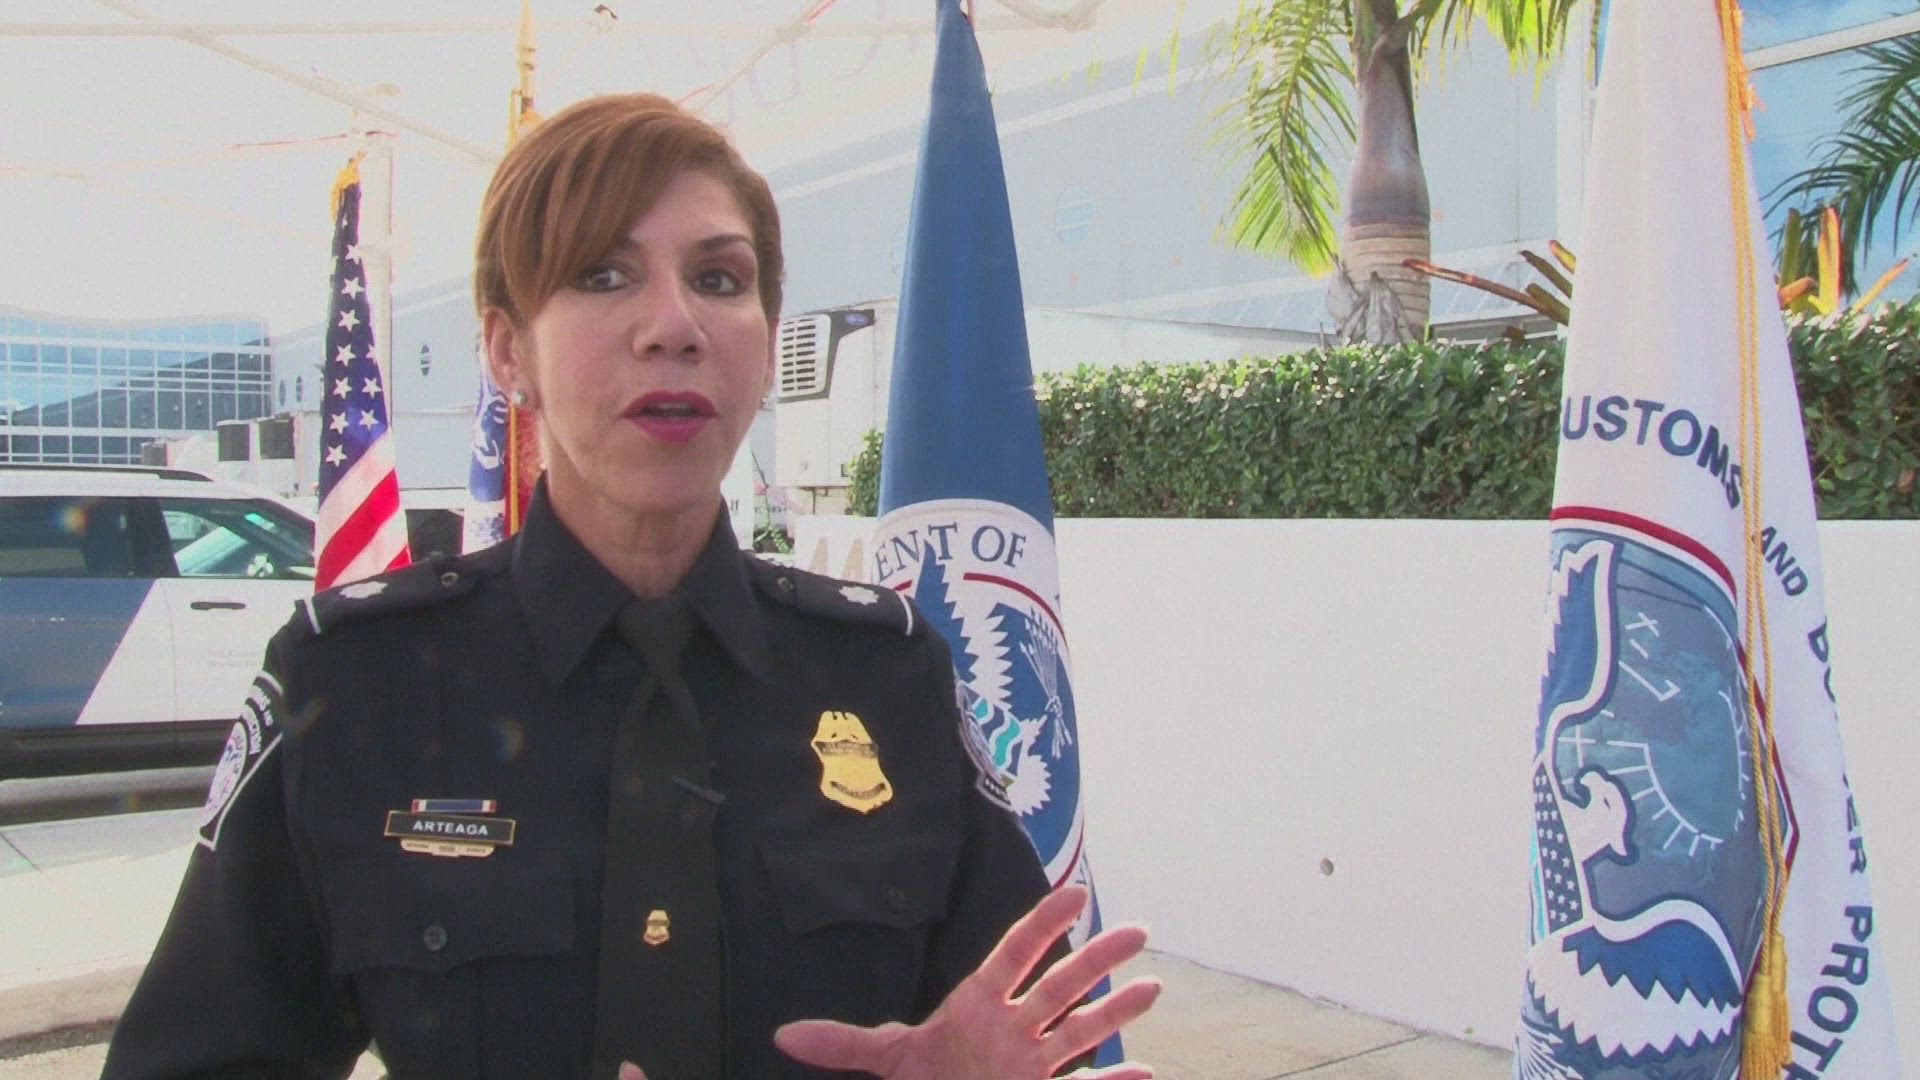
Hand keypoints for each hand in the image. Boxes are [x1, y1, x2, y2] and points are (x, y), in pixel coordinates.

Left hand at [772, 884, 1160, 1078]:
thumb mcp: (889, 1062)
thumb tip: (783, 1037)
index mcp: (981, 1005)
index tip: (1074, 890)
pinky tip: (1146, 1074)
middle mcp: (1017, 1028)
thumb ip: (844, 1045)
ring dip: (1115, 1009)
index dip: (1043, 921)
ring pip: (1082, 1030)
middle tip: (1136, 929)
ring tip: (1150, 986)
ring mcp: (1035, 1064)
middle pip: (1060, 985)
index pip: (1015, 953)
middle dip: (1096, 958)